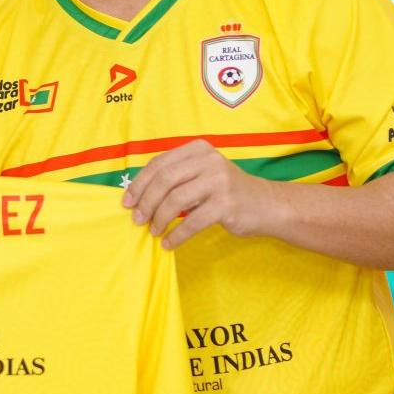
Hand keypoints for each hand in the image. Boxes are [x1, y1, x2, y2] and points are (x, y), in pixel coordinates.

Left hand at [121, 141, 266, 249]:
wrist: (266, 205)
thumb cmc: (227, 192)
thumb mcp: (202, 174)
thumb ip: (177, 177)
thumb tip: (138, 196)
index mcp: (198, 149)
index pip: (160, 163)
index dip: (139, 183)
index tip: (127, 202)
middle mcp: (209, 160)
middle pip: (165, 180)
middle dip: (146, 202)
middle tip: (138, 219)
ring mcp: (219, 181)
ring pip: (176, 200)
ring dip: (159, 219)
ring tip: (154, 231)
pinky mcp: (226, 204)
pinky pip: (192, 221)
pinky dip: (177, 235)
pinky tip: (169, 243)